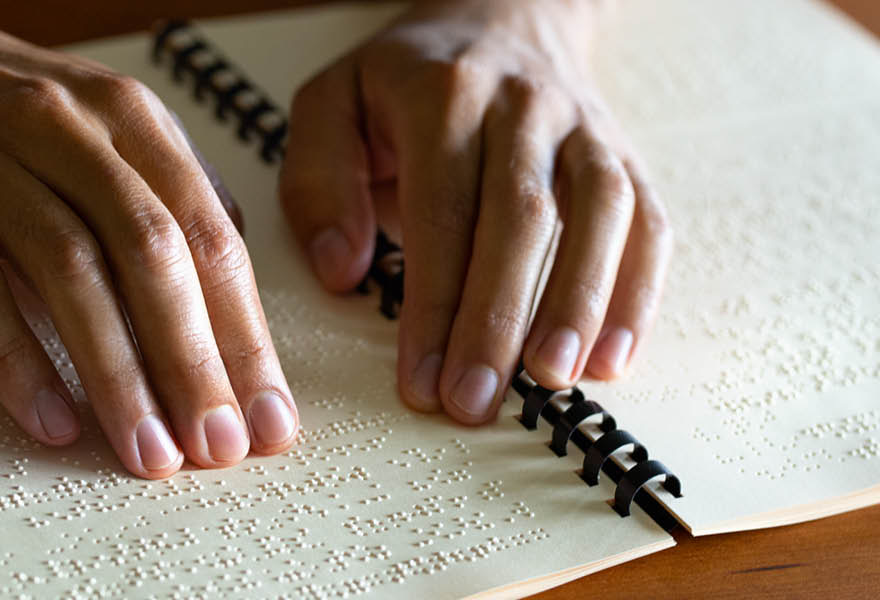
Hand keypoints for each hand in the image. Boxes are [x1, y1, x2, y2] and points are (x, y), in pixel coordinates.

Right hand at [0, 0, 297, 476]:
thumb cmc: (0, 111)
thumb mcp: (102, 126)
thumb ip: (173, 197)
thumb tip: (235, 292)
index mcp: (127, 117)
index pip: (210, 234)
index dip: (246, 334)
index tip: (266, 417)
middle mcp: (62, 127)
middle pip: (150, 251)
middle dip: (194, 362)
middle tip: (217, 447)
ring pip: (68, 271)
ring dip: (117, 375)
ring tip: (147, 451)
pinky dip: (16, 361)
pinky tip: (53, 421)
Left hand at [280, 0, 671, 422]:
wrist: (498, 15)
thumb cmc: (405, 81)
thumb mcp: (332, 102)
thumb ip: (318, 180)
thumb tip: (342, 269)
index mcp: (442, 95)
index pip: (440, 209)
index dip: (431, 302)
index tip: (418, 380)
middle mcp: (521, 107)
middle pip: (520, 218)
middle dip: (495, 319)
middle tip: (474, 400)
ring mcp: (581, 128)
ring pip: (599, 214)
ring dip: (579, 304)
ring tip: (553, 381)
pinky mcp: (621, 154)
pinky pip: (647, 220)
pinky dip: (637, 290)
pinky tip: (613, 357)